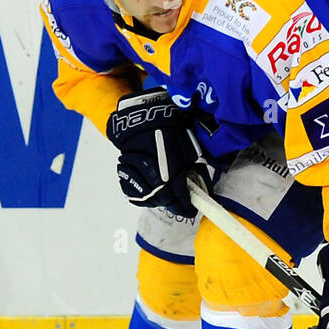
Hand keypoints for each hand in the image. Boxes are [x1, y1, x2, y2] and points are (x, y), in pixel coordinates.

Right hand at [105, 89, 208, 216]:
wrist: (144, 118)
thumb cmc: (172, 132)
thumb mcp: (191, 151)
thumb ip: (197, 172)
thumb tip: (204, 189)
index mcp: (172, 174)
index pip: (180, 201)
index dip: (187, 208)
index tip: (191, 211)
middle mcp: (153, 178)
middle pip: (164, 202)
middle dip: (174, 204)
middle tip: (181, 203)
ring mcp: (137, 176)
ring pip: (147, 199)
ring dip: (158, 200)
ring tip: (166, 196)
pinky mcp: (124, 173)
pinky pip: (132, 192)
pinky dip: (141, 195)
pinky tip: (150, 190)